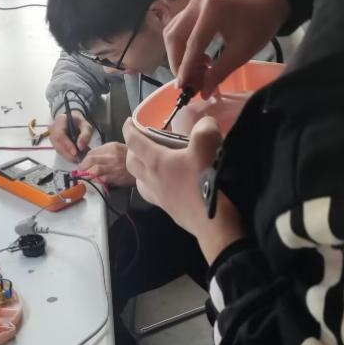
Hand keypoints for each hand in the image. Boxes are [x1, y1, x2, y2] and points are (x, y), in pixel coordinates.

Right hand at [50, 110, 93, 160]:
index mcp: (59, 121)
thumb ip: (85, 135)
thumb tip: (81, 147)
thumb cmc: (79, 123)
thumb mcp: (86, 126)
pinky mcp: (55, 144)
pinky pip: (60, 152)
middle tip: (78, 158)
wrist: (73, 122)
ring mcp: (52, 138)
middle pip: (57, 144)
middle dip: (68, 154)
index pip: (59, 135)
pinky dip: (68, 156)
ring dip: (68, 156)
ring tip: (80, 157)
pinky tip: (76, 157)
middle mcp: (53, 130)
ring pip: (58, 150)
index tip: (75, 153)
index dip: (67, 145)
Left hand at [81, 142, 135, 186]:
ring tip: (83, 177)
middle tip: (79, 171)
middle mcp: (112, 155)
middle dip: (82, 166)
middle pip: (90, 159)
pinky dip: (94, 180)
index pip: (92, 152)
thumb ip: (106, 152)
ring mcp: (114, 166)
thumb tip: (92, 158)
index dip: (84, 159)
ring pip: (94, 169)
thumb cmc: (131, 159)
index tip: (82, 164)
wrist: (145, 167)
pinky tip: (92, 181)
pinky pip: (100, 178)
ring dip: (86, 174)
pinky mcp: (115, 176)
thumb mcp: (119, 149)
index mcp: (112, 147)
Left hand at [124, 117, 243, 262]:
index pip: (134, 141)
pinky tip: (165, 183)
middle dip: (133, 149)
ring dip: (140, 169)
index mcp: (156, 161)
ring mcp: (158, 197)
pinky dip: (152, 184)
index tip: (130, 121)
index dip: (129, 128)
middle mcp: (152, 179)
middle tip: (144, 141)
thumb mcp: (208, 147)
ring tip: (152, 162)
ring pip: (138, 180)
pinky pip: (151, 193)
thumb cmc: (206, 182)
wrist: (214, 222)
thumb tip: (204, 124)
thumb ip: (204, 129)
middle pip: (131, 162)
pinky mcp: (168, 209)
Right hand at [164, 0, 290, 98]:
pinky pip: (178, 28)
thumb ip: (219, 72)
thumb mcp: (242, 52)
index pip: (193, 44)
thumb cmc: (259, 26)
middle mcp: (198, 3)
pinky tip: (197, 58)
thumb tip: (203, 93)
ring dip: (178, 55)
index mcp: (213, 10)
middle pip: (175, 36)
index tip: (184, 88)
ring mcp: (193, 2)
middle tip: (189, 82)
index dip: (186, 68)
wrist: (267, 3)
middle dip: (178, 62)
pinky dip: (182, 46)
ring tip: (195, 71)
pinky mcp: (193, 6)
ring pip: (173, 33)